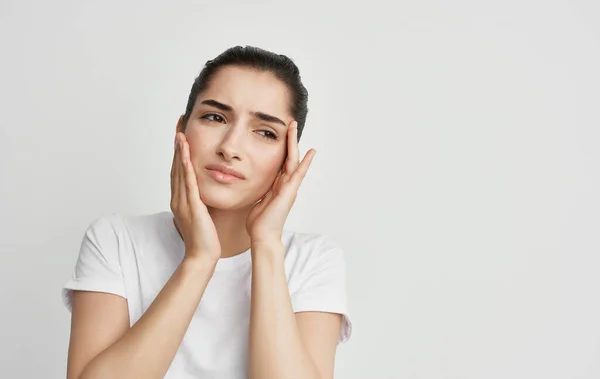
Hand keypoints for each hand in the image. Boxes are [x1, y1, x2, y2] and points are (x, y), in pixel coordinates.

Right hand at [171, 131, 220, 262]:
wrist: (202, 255)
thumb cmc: (204, 237)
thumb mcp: (202, 214)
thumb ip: (201, 201)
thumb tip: (205, 191)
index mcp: (181, 199)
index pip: (179, 170)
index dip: (180, 151)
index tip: (182, 134)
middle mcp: (178, 198)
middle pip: (176, 166)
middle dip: (177, 146)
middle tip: (179, 126)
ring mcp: (183, 202)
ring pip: (180, 172)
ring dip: (180, 152)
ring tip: (181, 134)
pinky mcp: (192, 207)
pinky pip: (188, 185)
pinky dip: (186, 169)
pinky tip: (186, 156)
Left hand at [246, 121, 315, 244]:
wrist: (263, 236)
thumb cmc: (259, 222)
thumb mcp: (257, 199)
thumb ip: (259, 190)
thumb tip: (251, 182)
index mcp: (277, 185)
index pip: (281, 161)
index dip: (282, 147)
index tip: (282, 133)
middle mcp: (285, 184)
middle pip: (289, 156)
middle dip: (290, 139)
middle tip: (291, 123)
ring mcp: (289, 187)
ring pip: (294, 160)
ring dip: (294, 143)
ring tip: (295, 127)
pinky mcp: (289, 192)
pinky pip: (298, 174)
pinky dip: (305, 163)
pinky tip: (311, 152)